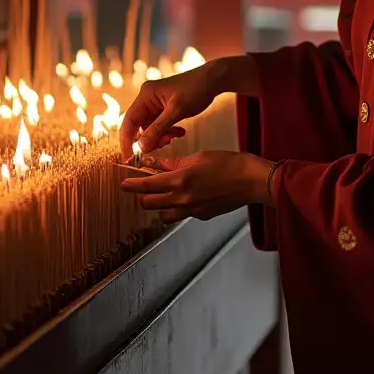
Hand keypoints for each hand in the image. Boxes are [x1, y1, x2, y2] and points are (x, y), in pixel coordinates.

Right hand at [118, 64, 222, 158]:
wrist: (213, 80)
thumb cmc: (196, 89)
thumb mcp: (177, 111)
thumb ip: (158, 129)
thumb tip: (141, 148)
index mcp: (146, 95)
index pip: (129, 121)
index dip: (126, 141)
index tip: (129, 158)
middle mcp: (147, 99)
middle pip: (139, 126)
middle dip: (150, 139)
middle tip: (165, 143)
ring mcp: (155, 104)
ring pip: (149, 129)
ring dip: (160, 137)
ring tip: (175, 136)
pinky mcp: (163, 109)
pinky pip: (159, 126)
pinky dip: (167, 132)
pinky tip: (179, 132)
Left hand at [119, 150, 272, 223]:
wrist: (250, 180)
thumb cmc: (227, 164)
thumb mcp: (197, 157)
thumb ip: (175, 164)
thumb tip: (159, 165)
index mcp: (180, 181)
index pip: (146, 186)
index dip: (132, 185)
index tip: (123, 184)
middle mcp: (183, 199)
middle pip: (149, 204)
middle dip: (142, 196)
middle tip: (142, 187)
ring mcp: (192, 211)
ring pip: (163, 215)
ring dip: (159, 205)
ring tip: (162, 194)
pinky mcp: (201, 216)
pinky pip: (182, 215)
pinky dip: (178, 207)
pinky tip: (186, 196)